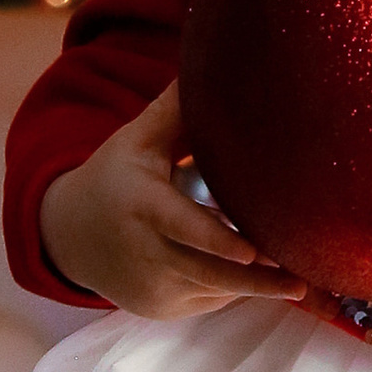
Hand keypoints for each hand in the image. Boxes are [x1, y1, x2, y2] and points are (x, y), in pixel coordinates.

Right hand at [37, 84, 303, 322]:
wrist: (70, 236)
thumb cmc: (115, 177)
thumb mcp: (137, 140)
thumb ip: (174, 109)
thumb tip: (214, 62)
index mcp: (141, 206)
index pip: (183, 227)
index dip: (218, 241)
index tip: (253, 250)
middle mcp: (145, 252)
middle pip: (208, 272)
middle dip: (256, 280)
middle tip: (302, 280)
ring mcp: (152, 288)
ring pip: (213, 290)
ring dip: (255, 287)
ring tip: (300, 283)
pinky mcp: (160, 309)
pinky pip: (207, 301)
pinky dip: (233, 290)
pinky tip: (259, 278)